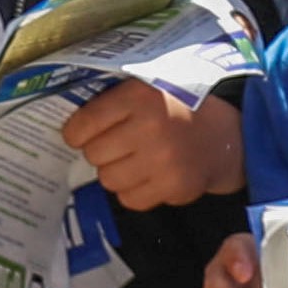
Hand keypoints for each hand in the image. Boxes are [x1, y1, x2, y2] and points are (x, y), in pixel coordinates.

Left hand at [65, 80, 243, 208]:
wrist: (221, 136)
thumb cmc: (173, 109)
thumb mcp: (145, 88)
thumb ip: (111, 101)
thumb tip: (67, 128)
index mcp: (138, 96)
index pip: (83, 125)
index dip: (76, 133)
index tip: (80, 135)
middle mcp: (150, 127)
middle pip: (93, 155)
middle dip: (100, 151)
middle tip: (117, 145)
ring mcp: (162, 160)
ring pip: (108, 180)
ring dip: (116, 172)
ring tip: (135, 159)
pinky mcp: (173, 187)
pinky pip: (129, 200)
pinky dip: (134, 191)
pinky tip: (149, 175)